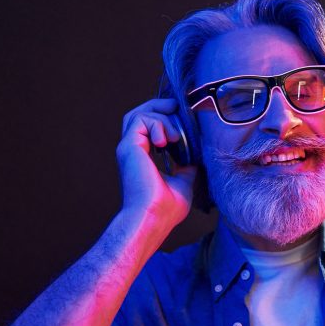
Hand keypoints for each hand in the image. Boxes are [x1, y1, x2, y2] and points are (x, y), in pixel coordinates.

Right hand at [116, 98, 196, 227]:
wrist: (153, 217)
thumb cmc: (166, 208)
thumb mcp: (183, 181)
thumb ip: (186, 166)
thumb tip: (195, 157)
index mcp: (143, 158)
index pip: (148, 128)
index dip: (165, 119)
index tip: (182, 119)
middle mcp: (133, 151)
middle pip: (139, 115)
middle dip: (160, 107)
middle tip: (177, 109)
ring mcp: (129, 148)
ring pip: (139, 114)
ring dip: (161, 118)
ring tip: (175, 136)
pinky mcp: (128, 147)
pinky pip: (140, 120)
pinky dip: (157, 124)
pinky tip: (167, 140)